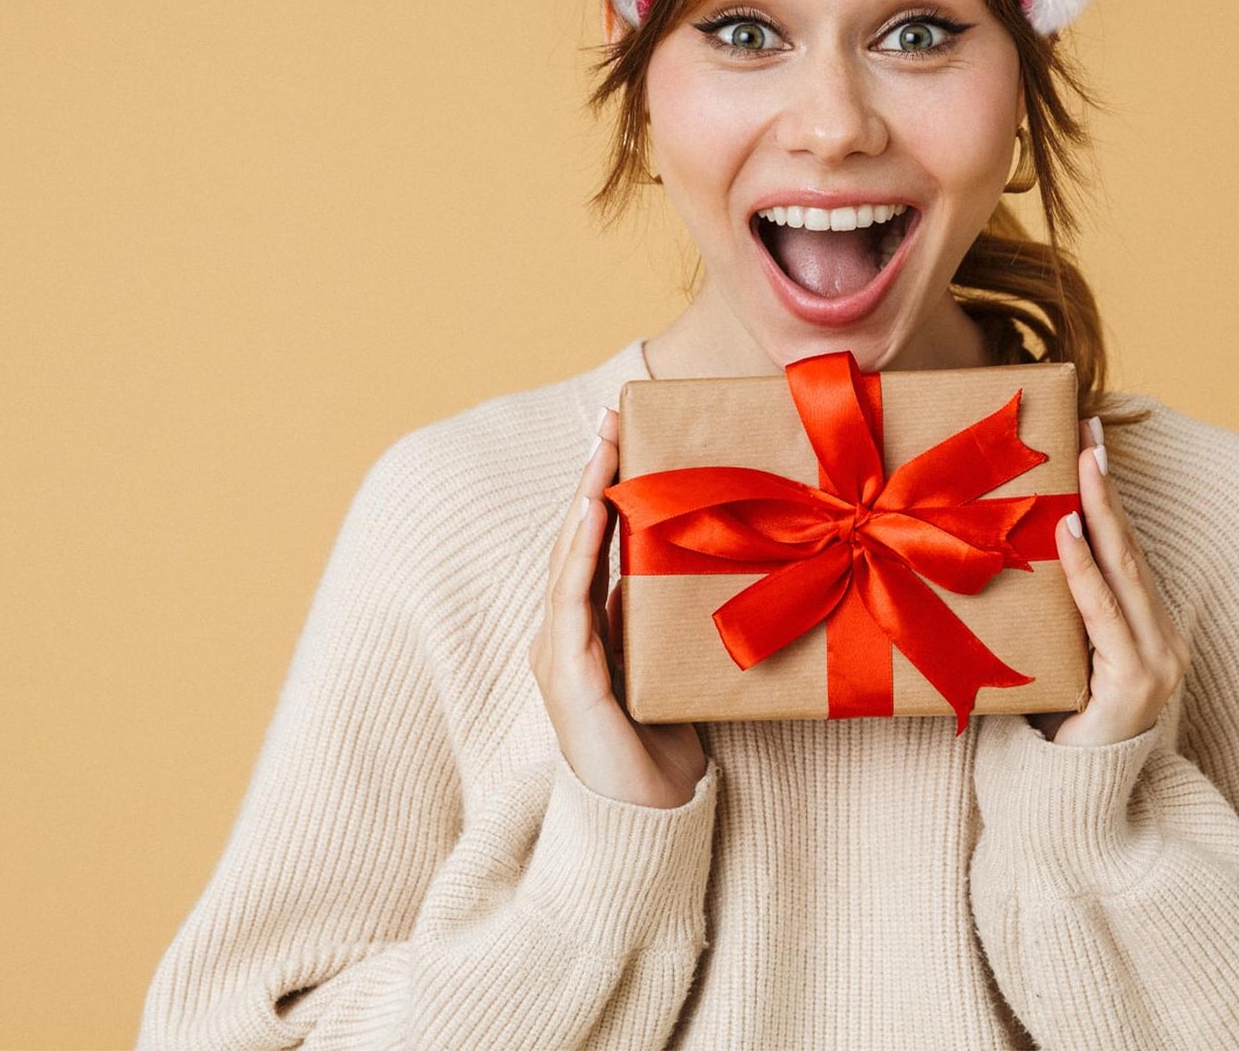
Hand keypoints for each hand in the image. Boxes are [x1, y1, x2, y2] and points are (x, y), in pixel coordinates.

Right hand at [528, 407, 707, 807]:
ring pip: (567, 559)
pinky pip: (572, 602)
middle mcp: (562, 634)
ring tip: (602, 448)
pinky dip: (580, 553)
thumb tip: (680, 557)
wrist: (650, 821)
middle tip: (611, 416)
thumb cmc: (665, 743)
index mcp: (584, 627)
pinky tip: (592, 513)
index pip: (589, 541)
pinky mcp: (570, 679)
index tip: (618, 430)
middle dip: (592, 474)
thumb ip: (658, 612)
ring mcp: (558, 654)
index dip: (600, 484)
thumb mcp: (666, 659)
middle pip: (573, 537)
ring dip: (584, 498)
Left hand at [1027, 415, 1191, 747]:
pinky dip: (1084, 569)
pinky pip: (1104, 613)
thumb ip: (1061, 608)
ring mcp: (1157, 661)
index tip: (1092, 438)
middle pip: (1130, 547)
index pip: (1127, 548)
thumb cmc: (1056, 722)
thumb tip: (1023, 540)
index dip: (1110, 492)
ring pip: (1123, 570)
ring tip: (1083, 461)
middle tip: (1088, 430)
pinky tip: (1068, 531)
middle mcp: (1165, 640)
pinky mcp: (1136, 683)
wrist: (1067, 803)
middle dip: (1107, 484)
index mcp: (1151, 629)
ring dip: (1101, 510)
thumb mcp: (1060, 653)